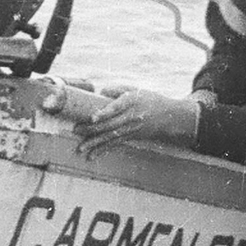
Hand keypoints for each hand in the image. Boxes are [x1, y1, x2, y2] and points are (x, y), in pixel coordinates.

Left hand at [73, 89, 199, 159]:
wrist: (169, 117)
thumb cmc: (148, 99)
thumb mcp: (135, 89)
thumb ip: (117, 90)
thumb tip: (99, 92)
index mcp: (131, 102)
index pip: (117, 107)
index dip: (105, 113)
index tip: (93, 117)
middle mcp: (131, 117)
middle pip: (110, 124)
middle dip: (92, 129)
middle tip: (76, 130)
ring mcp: (131, 129)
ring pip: (110, 137)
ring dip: (95, 143)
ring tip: (80, 149)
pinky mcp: (131, 137)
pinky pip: (115, 144)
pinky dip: (103, 150)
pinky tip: (92, 156)